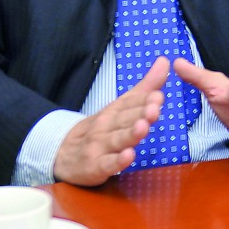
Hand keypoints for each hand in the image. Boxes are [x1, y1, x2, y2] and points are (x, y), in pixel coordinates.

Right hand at [54, 57, 167, 185]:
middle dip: (141, 114)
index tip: (158, 96)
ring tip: (144, 127)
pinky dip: (117, 161)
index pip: (130, 102)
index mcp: (114, 110)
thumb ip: (146, 87)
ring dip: (131, 133)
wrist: (62, 153)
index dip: (144, 100)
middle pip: (125, 119)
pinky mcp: (95, 166)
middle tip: (155, 109)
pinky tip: (128, 156)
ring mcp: (99, 146)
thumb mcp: (122, 105)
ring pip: (117, 139)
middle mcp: (106, 126)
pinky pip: (107, 164)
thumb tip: (165, 61)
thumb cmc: (101, 128)